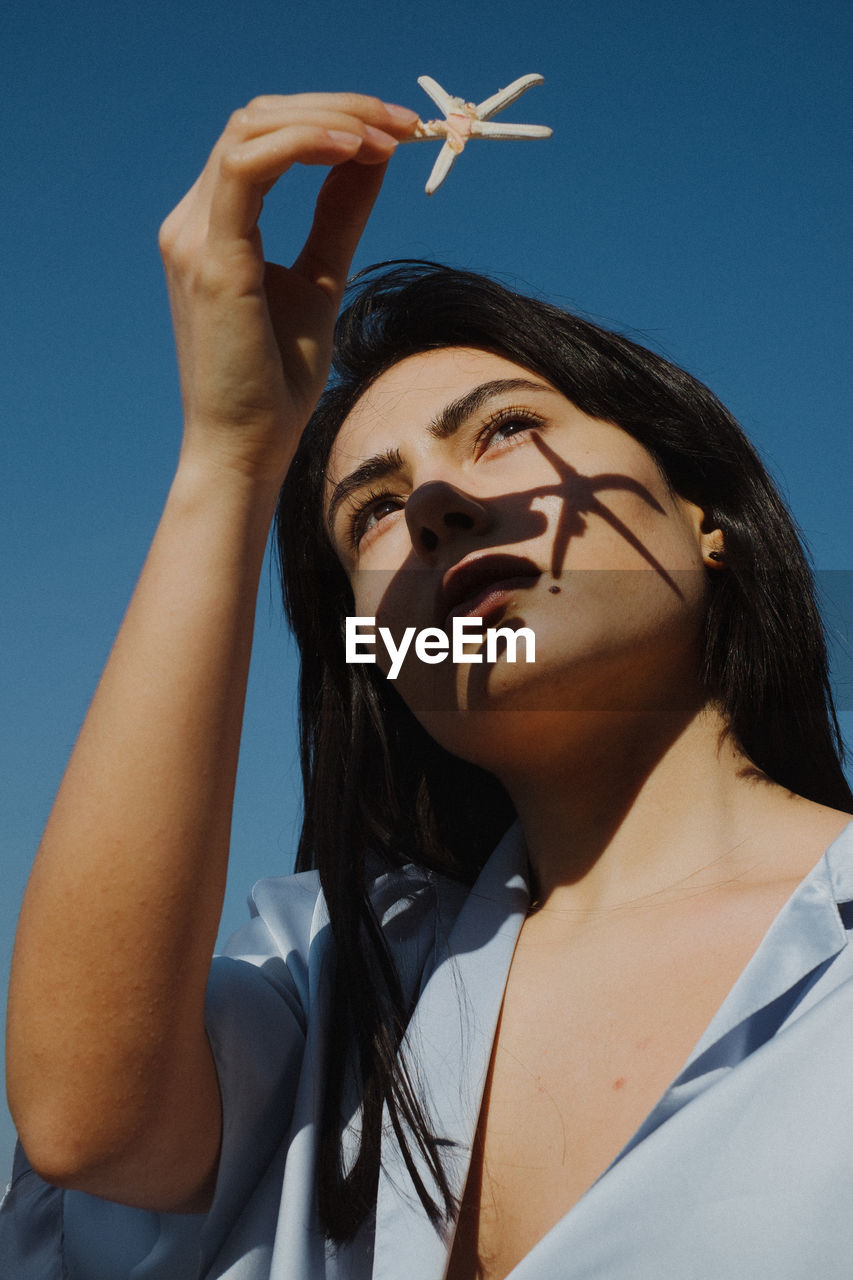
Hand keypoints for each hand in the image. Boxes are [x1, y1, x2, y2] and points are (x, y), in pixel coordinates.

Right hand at [158, 93, 418, 480]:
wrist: (247, 449)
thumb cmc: (277, 381)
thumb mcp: (321, 280)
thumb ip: (337, 215)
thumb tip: (374, 156)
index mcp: (214, 226)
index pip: (264, 135)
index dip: (331, 118)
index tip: (397, 133)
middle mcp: (192, 222)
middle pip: (258, 118)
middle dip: (339, 108)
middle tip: (405, 126)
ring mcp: (193, 237)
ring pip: (252, 128)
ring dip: (329, 119)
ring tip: (389, 137)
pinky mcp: (210, 260)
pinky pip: (249, 166)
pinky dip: (305, 144)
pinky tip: (355, 150)